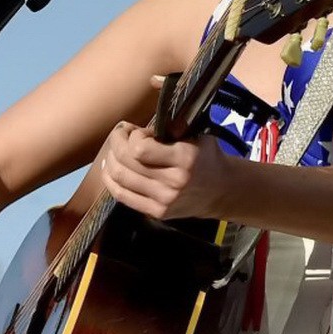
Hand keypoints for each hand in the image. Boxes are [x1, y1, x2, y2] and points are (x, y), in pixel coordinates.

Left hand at [95, 121, 233, 221]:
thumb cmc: (206, 156)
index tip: (138, 130)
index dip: (133, 135)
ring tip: (114, 150)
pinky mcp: (157, 212)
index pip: (140, 148)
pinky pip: (122, 196)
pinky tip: (109, 169)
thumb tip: (140, 120)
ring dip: (111, 159)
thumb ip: (172, 127)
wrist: (222, 191)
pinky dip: (110, 180)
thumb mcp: (196, 134)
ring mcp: (164, 200)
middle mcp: (173, 181)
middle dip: (116, 142)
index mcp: (184, 158)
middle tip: (120, 134)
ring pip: (120, 178)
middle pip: (126, 162)